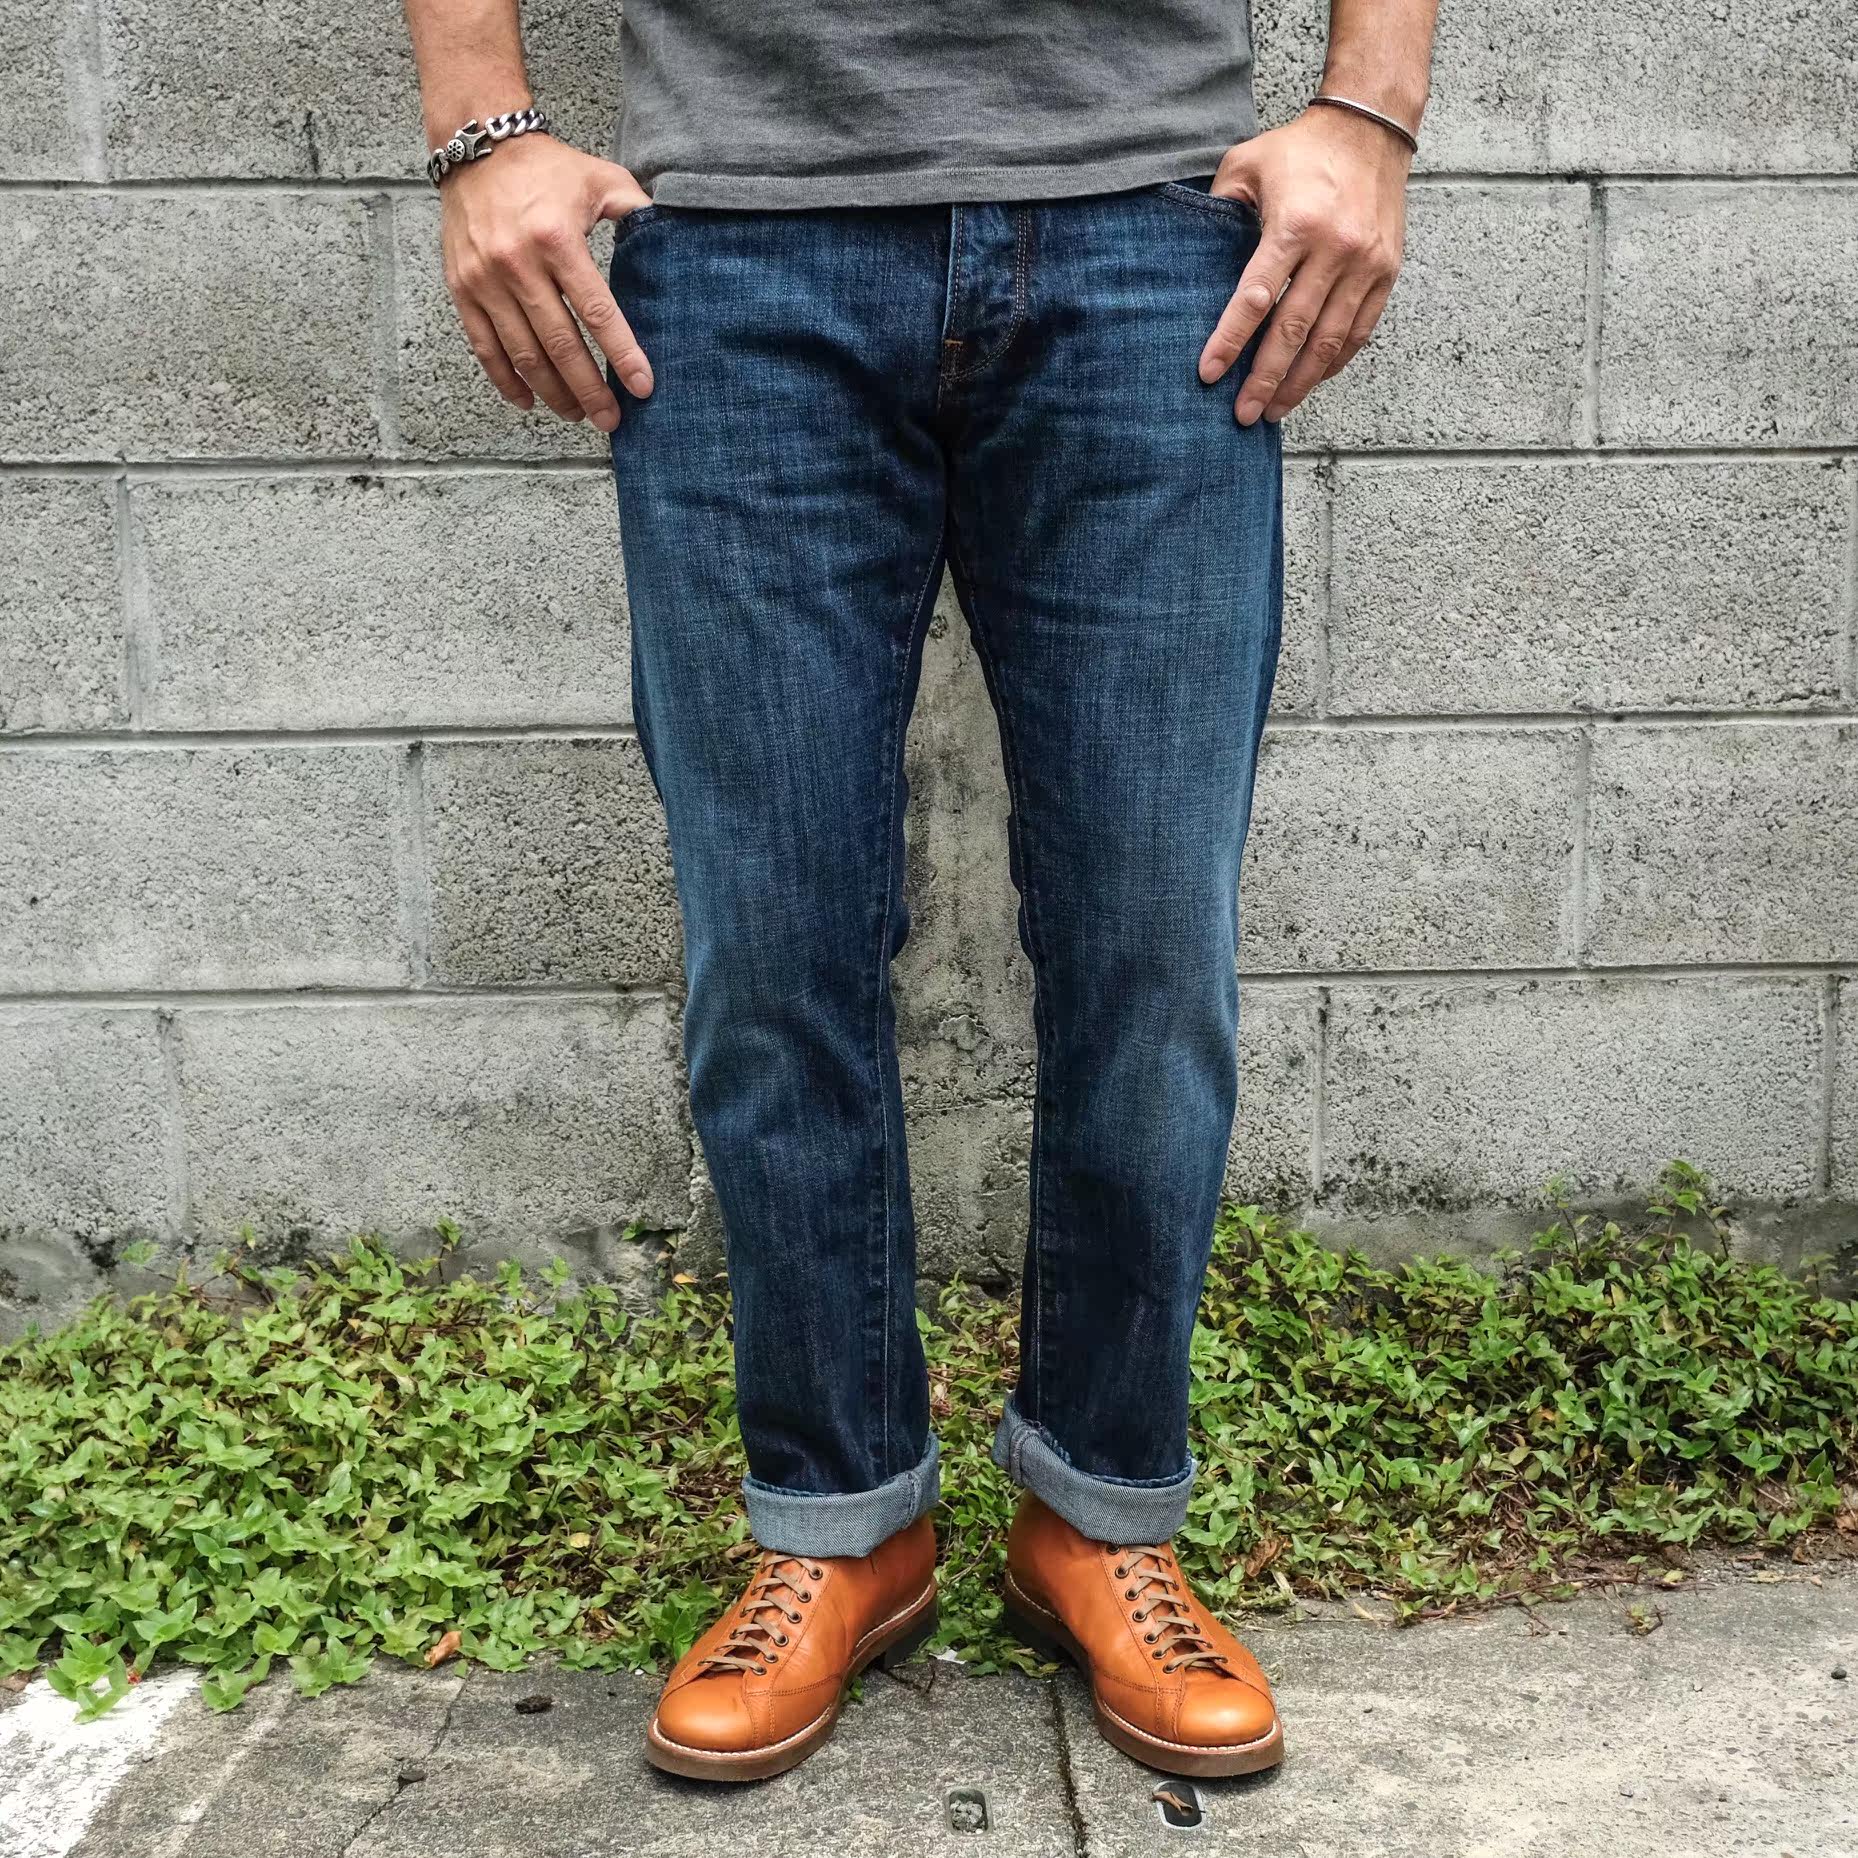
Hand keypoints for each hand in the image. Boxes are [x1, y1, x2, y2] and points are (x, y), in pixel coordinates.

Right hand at [441, 133, 654, 430]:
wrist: (477, 146)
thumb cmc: (547, 167)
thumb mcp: (601, 178)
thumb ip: (638, 212)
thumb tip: (676, 243)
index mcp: (557, 238)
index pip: (597, 311)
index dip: (622, 354)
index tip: (642, 387)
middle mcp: (517, 263)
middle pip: (560, 345)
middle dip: (589, 390)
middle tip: (611, 420)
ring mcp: (485, 280)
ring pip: (523, 354)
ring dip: (553, 392)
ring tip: (578, 415)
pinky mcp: (461, 289)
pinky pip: (485, 347)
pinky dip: (507, 380)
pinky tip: (529, 401)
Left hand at [1197, 107, 1410, 425]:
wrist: (1372, 127)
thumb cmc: (1300, 150)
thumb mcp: (1247, 164)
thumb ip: (1218, 209)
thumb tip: (1192, 257)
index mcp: (1295, 225)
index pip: (1256, 297)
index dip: (1230, 340)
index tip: (1209, 374)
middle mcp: (1334, 249)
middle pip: (1294, 330)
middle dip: (1265, 378)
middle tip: (1243, 414)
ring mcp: (1365, 264)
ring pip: (1330, 340)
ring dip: (1300, 382)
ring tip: (1274, 411)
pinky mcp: (1386, 272)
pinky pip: (1359, 331)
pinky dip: (1334, 362)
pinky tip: (1310, 381)